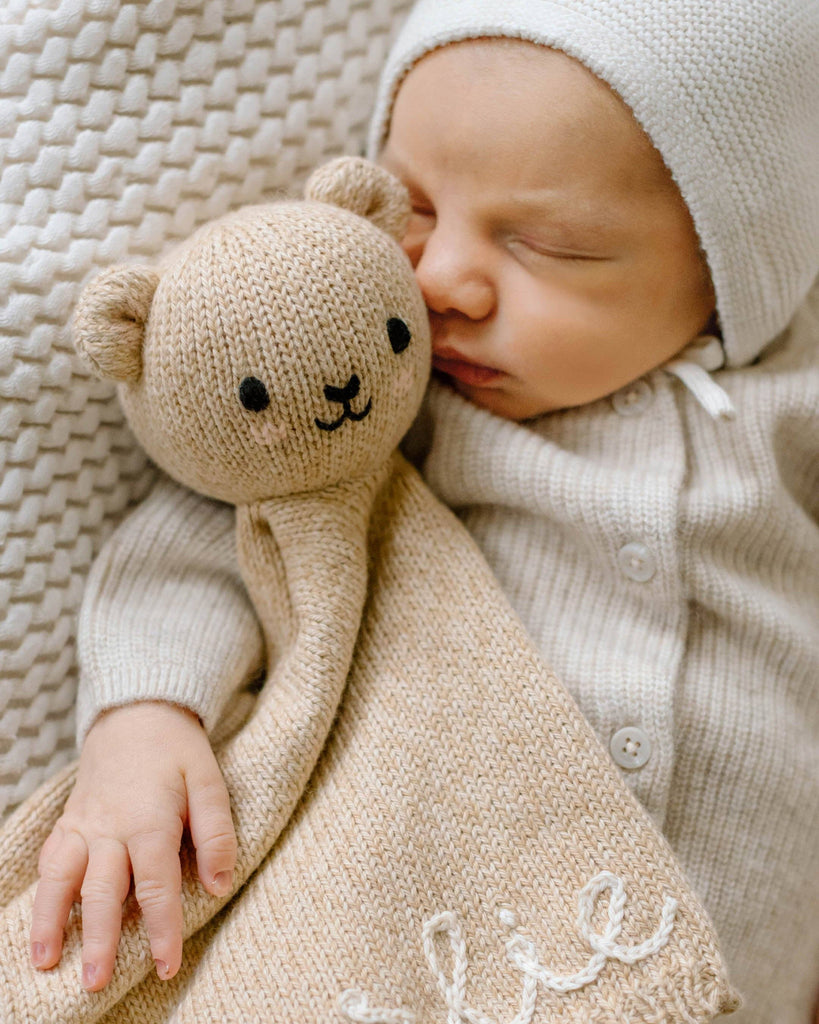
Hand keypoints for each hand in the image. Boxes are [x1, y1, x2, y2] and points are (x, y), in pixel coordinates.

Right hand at [30, 702, 235, 990]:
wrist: (137, 713)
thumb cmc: (178, 751)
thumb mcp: (209, 781)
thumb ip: (216, 832)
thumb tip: (218, 884)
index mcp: (150, 818)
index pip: (156, 883)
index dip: (162, 927)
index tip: (166, 965)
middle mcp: (110, 827)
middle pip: (102, 889)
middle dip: (99, 938)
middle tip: (96, 981)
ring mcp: (84, 825)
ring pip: (62, 878)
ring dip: (52, 921)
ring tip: (47, 962)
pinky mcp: (68, 823)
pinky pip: (49, 861)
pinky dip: (40, 894)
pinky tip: (37, 927)